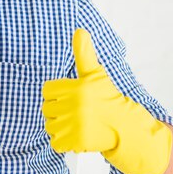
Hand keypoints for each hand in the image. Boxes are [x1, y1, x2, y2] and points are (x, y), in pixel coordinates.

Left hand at [41, 28, 171, 173]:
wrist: (125, 127)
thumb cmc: (107, 98)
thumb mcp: (95, 75)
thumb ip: (84, 54)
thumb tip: (79, 31)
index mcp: (78, 87)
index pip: (47, 91)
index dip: (56, 95)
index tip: (71, 98)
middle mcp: (76, 105)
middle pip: (47, 109)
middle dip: (59, 112)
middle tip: (77, 112)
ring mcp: (76, 125)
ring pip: (50, 126)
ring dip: (60, 128)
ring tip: (78, 124)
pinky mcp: (77, 142)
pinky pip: (56, 143)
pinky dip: (64, 142)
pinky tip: (77, 136)